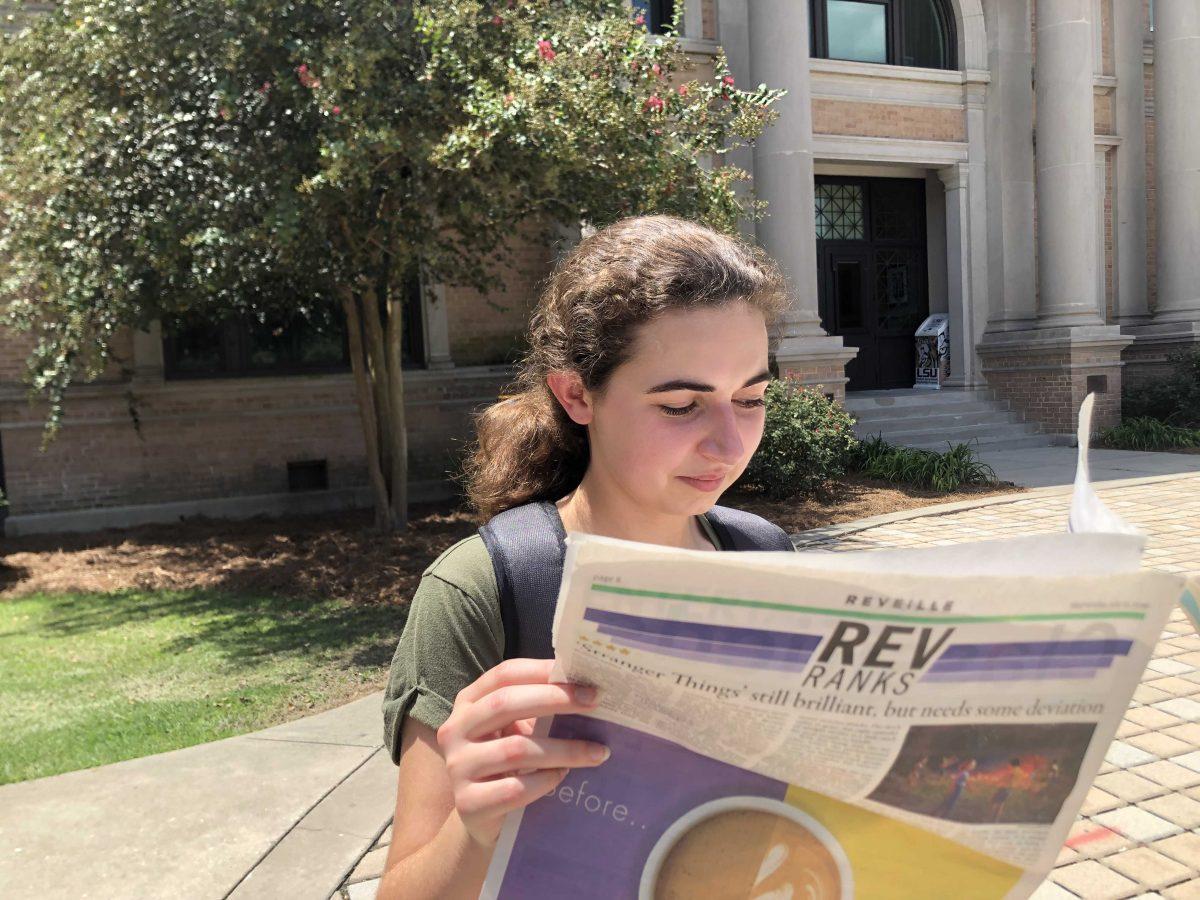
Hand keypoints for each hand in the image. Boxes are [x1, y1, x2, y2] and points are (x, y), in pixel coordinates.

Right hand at [436, 658, 609, 846]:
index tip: (583, 679)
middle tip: (594, 703)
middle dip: (555, 699)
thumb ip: (539, 708)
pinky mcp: (468, 803)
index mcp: (469, 703)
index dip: (542, 672)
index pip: (504, 675)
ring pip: (516, 750)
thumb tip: (588, 690)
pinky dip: (545, 782)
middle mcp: (455, 730)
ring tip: (597, 752)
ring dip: (564, 749)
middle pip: (505, 704)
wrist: (481, 816)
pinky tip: (564, 777)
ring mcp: (458, 767)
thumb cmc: (507, 764)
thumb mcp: (515, 729)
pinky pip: (514, 789)